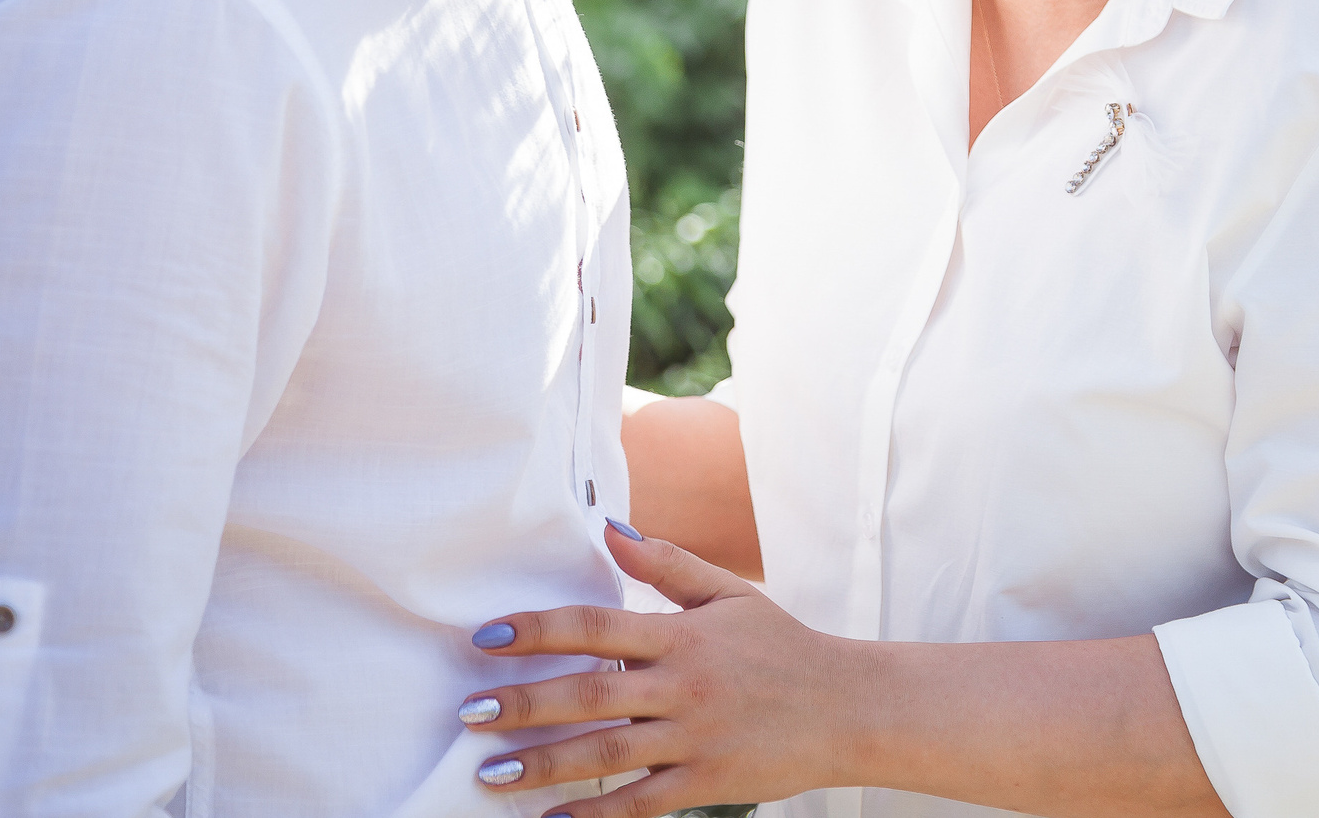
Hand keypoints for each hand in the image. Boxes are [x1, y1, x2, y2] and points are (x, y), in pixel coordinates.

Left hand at [460, 522, 867, 816]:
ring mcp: (695, 738)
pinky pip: (640, 804)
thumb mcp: (730, 594)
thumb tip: (607, 529)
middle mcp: (684, 685)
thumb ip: (667, 563)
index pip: (597, 625)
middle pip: (591, 693)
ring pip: (607, 754)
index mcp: (684, 635)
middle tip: (469, 711)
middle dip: (524, 703)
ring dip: (543, 763)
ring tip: (489, 772)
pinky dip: (594, 816)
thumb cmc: (784, 647)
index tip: (487, 636)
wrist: (849, 707)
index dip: (539, 630)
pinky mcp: (706, 782)